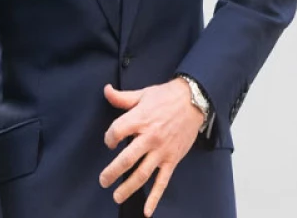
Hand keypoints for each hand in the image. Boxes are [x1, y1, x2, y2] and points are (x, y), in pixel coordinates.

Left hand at [99, 81, 203, 215]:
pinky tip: (147, 210)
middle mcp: (149, 138)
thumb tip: (106, 90)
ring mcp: (161, 151)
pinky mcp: (172, 160)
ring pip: (142, 173)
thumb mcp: (142, 94)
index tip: (109, 142)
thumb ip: (122, 98)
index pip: (116, 133)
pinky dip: (154, 197)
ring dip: (128, 187)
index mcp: (139, 119)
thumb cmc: (166, 97)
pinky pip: (162, 182)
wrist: (193, 101)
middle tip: (103, 181)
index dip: (109, 138)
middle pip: (127, 158)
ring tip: (116, 196)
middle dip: (112, 172)